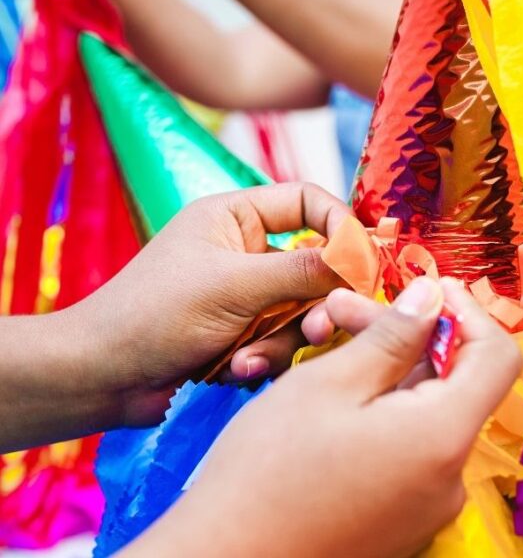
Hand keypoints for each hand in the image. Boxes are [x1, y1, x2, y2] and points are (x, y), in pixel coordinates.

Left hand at [69, 183, 349, 426]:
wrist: (101, 377)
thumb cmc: (155, 314)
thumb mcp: (234, 285)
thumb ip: (304, 271)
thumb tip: (364, 259)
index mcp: (237, 216)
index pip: (309, 202)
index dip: (341, 227)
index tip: (365, 263)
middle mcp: (246, 251)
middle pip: (315, 266)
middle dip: (314, 303)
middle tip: (318, 329)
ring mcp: (246, 295)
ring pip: (302, 310)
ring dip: (282, 340)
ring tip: (249, 360)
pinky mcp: (244, 333)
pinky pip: (281, 341)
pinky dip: (262, 358)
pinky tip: (233, 372)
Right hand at [127, 277, 522, 557]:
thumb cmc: (268, 468)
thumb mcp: (330, 383)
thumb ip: (394, 334)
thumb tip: (434, 295)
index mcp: (444, 439)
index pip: (499, 357)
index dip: (468, 312)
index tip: (429, 287)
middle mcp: (450, 478)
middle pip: (452, 384)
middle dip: (405, 336)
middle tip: (340, 309)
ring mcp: (427, 505)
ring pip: (424, 414)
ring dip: (385, 371)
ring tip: (324, 346)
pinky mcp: (401, 521)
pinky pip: (408, 450)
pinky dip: (382, 413)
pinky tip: (334, 397)